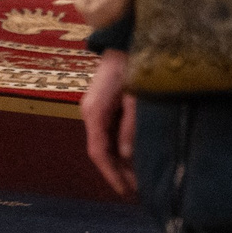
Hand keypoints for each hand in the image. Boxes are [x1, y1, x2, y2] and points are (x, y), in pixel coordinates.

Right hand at [81, 48, 138, 197]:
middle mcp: (91, 113)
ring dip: (121, 161)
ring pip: (106, 143)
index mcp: (94, 112)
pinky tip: (136, 157)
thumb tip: (126, 157)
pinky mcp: (105, 105)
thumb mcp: (136, 100)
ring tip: (140, 179)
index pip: (98, 152)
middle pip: (101, 150)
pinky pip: (110, 133)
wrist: (124, 40)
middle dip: (118, 172)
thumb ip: (131, 128)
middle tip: (139, 191)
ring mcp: (96, 109)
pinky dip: (122, 148)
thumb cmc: (133, 67)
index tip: (126, 192)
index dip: (111, 174)